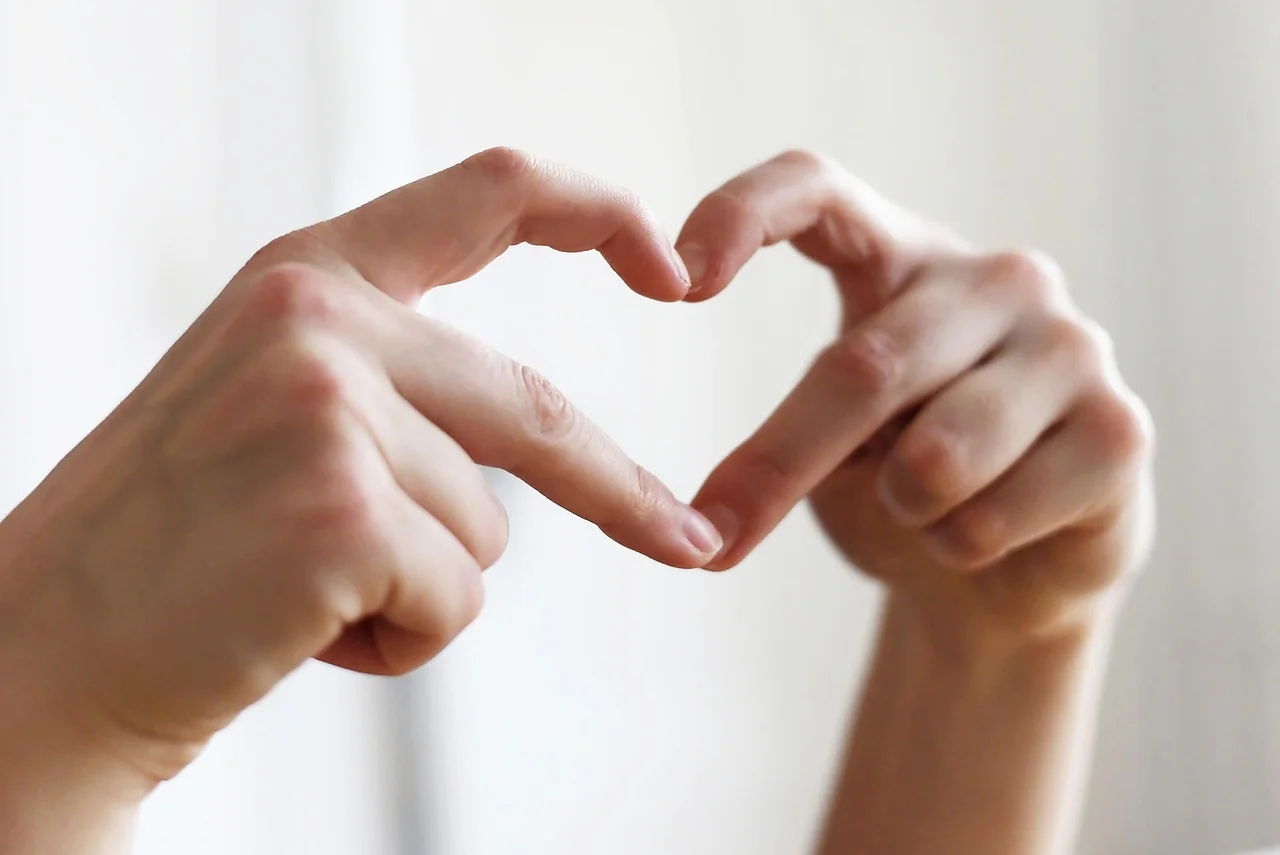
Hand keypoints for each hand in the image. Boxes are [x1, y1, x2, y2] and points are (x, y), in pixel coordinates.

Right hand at [0, 148, 720, 820]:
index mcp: (307, 278)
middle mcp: (318, 321)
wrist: (42, 655)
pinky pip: (455, 598)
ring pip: (487, 527)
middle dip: (616, 489)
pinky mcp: (341, 510)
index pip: (488, 196)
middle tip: (683, 539)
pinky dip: (400, 640)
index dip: (597, 214)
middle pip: (528, 409)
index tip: (672, 264)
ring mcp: (326, 408)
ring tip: (297, 593)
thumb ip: (388, 386)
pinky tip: (297, 632)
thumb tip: (524, 451)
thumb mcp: (268, 411)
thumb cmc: (170, 546)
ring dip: (421, 585)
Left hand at [681, 150, 1153, 639]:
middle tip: (716, 532)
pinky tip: (989, 532)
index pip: (818, 188)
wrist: (1009, 575)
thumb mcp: (833, 445)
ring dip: (901, 509)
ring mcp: (1071, 345)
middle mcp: (996, 279)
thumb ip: (793, 434)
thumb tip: (702, 517)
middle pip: (864, 366)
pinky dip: (957, 547)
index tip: (676, 281)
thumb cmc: (902, 488)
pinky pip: (991, 515)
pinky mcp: (1121, 429)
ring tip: (924, 505)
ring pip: (935, 456)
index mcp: (904, 257)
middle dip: (779, 465)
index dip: (744, 214)